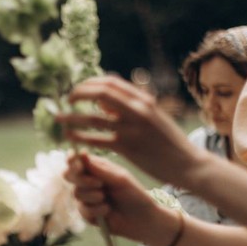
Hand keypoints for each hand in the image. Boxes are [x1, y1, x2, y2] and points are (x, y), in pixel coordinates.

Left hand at [57, 76, 205, 186]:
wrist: (187, 163)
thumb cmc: (167, 141)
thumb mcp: (151, 118)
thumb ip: (128, 108)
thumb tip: (102, 103)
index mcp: (143, 99)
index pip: (110, 82)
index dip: (89, 83)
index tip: (77, 90)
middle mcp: (138, 110)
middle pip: (100, 93)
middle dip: (78, 95)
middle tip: (66, 101)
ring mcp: (132, 129)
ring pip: (93, 118)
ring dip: (72, 118)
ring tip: (59, 120)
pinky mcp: (127, 148)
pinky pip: (96, 140)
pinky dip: (80, 137)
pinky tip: (70, 138)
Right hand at [64, 153, 181, 245]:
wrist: (142, 220)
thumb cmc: (135, 195)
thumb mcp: (119, 179)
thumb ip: (99, 169)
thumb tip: (81, 154)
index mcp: (97, 168)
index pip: (77, 160)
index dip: (72, 160)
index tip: (76, 164)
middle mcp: (88, 181)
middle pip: (69, 175)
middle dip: (82, 180)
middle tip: (98, 184)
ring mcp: (86, 197)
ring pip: (76, 193)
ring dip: (92, 196)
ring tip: (106, 199)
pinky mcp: (87, 213)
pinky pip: (83, 209)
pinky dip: (96, 210)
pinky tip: (108, 210)